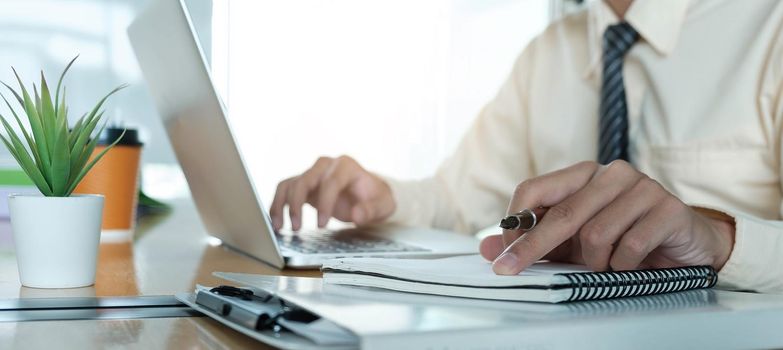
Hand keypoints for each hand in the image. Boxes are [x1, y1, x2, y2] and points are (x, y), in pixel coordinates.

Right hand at [270, 156, 394, 230]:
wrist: (370, 195)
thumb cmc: (376, 198)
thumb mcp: (383, 205)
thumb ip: (371, 210)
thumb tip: (356, 215)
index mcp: (346, 166)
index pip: (330, 182)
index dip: (324, 203)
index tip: (321, 225)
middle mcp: (326, 165)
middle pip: (305, 180)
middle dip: (297, 204)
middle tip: (297, 228)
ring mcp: (313, 173)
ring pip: (291, 184)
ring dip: (282, 205)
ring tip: (280, 227)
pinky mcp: (305, 184)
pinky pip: (285, 190)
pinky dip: (278, 204)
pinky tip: (277, 221)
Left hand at [479, 160, 735, 274]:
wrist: (685, 247)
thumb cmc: (623, 239)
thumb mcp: (572, 243)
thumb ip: (533, 241)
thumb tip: (488, 249)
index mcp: (582, 175)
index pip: (534, 188)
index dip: (515, 222)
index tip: (504, 252)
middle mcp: (610, 174)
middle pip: (561, 213)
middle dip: (532, 247)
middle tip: (510, 270)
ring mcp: (641, 187)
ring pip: (596, 234)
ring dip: (595, 262)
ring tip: (606, 266)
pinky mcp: (667, 208)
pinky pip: (630, 246)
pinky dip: (623, 265)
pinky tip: (630, 264)